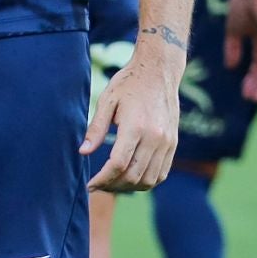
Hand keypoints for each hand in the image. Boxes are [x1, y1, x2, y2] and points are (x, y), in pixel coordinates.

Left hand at [80, 37, 182, 192]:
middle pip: (133, 176)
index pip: (118, 164)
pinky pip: (161, 173)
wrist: (159, 70)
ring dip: (129, 188)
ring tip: (113, 183)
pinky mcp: (173, 143)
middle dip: (113, 186)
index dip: (102, 179)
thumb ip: (96, 128)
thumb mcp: (107, 100)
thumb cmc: (129, 83)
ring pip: (149, 180)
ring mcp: (167, 142)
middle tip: (99, 185)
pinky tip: (132, 177)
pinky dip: (146, 181)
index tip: (90, 184)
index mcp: (135, 126)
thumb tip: (83, 152)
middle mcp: (155, 137)